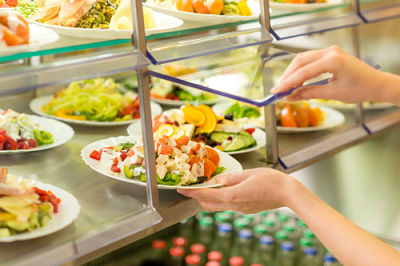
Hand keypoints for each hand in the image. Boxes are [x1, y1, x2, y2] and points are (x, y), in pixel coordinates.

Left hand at [177, 168, 295, 213]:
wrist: (288, 194)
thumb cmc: (271, 181)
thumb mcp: (248, 173)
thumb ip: (230, 177)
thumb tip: (217, 180)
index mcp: (232, 195)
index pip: (206, 196)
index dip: (191, 193)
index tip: (181, 190)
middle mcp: (234, 205)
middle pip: (209, 205)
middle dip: (198, 198)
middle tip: (193, 188)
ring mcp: (241, 209)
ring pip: (218, 207)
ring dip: (210, 199)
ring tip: (208, 187)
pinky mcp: (247, 210)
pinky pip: (229, 206)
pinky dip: (222, 199)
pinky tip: (226, 190)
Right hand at [271, 46, 386, 102]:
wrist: (377, 83)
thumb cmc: (361, 89)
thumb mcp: (334, 94)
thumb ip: (310, 93)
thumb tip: (291, 97)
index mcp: (333, 60)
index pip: (303, 72)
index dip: (287, 83)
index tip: (276, 91)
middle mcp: (330, 51)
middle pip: (300, 61)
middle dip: (287, 76)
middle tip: (278, 90)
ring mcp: (330, 50)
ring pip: (303, 59)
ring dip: (292, 72)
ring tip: (285, 87)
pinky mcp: (330, 53)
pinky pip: (310, 60)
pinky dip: (301, 70)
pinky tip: (296, 81)